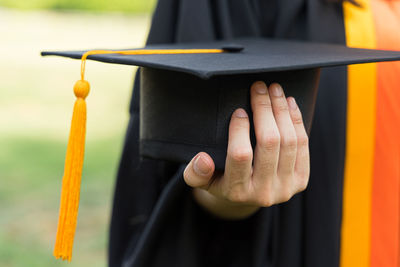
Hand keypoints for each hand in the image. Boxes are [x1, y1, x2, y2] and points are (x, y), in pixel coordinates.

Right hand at [183, 81, 309, 218]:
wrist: (247, 197)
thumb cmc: (220, 180)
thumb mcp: (201, 180)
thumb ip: (195, 172)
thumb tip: (203, 158)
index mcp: (236, 191)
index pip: (240, 155)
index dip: (240, 128)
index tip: (238, 110)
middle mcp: (263, 193)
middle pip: (270, 143)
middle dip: (264, 109)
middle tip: (259, 87)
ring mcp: (285, 187)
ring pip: (289, 141)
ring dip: (282, 110)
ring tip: (274, 90)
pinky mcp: (301, 181)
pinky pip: (302, 145)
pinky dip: (296, 120)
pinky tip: (289, 103)